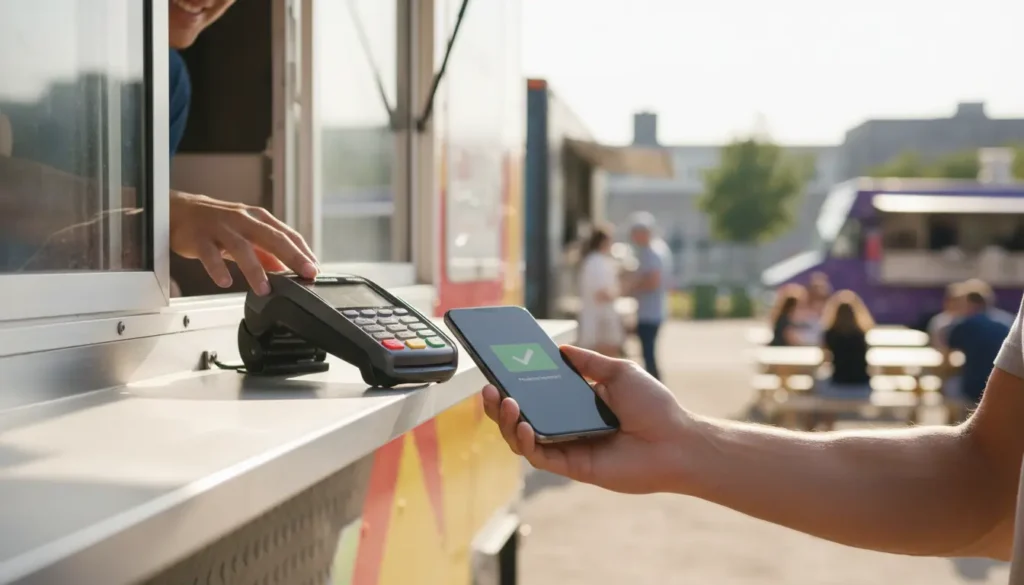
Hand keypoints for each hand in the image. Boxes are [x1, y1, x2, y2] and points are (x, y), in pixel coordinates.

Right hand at [169, 191, 318, 293]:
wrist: (180, 210)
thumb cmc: (218, 224)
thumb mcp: (247, 234)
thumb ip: (266, 252)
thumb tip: (288, 271)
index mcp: (257, 219)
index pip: (286, 234)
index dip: (303, 251)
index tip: (315, 269)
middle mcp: (242, 219)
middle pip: (271, 237)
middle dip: (292, 256)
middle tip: (306, 274)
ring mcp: (220, 227)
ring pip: (240, 247)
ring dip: (254, 269)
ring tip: (264, 289)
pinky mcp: (199, 237)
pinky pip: (208, 254)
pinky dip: (217, 268)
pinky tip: (225, 282)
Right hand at [481, 345, 691, 493]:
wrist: (677, 440)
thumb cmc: (655, 406)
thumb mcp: (620, 372)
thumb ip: (589, 361)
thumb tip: (561, 348)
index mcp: (576, 403)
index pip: (537, 393)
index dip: (514, 383)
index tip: (497, 367)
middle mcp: (567, 425)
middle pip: (521, 417)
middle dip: (498, 404)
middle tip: (489, 387)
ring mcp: (567, 447)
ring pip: (522, 438)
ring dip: (506, 421)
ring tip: (503, 402)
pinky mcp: (572, 466)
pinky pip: (539, 456)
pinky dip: (524, 441)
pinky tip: (522, 425)